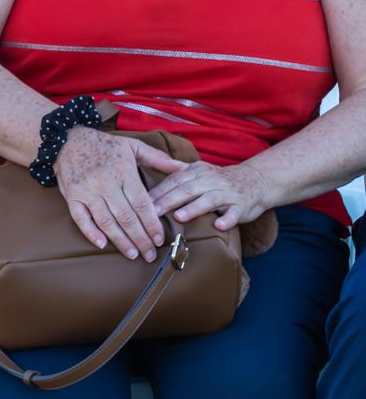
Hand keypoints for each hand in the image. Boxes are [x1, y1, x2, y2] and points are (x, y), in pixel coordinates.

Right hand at [53, 127, 187, 261]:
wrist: (67, 139)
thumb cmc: (103, 144)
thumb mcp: (132, 145)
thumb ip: (157, 158)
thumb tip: (182, 168)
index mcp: (123, 171)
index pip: (141, 203)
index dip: (151, 224)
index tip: (159, 239)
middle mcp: (105, 183)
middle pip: (126, 217)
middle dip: (140, 238)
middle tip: (150, 254)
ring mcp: (86, 190)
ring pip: (106, 221)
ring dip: (121, 240)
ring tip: (133, 255)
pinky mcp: (72, 196)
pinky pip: (80, 218)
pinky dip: (90, 232)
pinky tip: (102, 245)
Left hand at [147, 160, 272, 231]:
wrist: (256, 180)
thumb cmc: (220, 180)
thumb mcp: (199, 171)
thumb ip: (178, 174)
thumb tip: (150, 177)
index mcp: (197, 172)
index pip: (174, 180)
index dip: (159, 191)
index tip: (142, 201)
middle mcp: (211, 181)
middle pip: (187, 189)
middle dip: (168, 200)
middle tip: (153, 212)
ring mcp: (227, 194)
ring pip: (208, 200)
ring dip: (193, 209)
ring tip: (178, 217)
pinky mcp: (242, 206)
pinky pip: (234, 213)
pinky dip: (227, 220)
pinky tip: (218, 226)